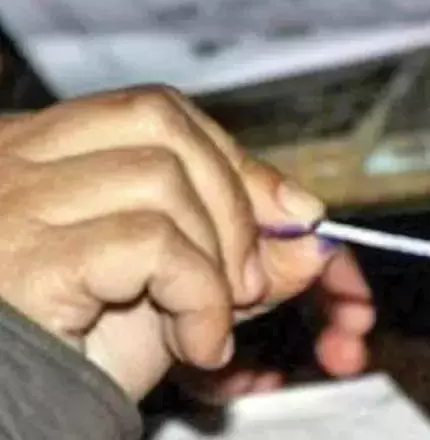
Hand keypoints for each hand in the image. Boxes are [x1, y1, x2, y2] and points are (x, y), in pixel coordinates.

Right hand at [0, 85, 371, 401]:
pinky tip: (195, 345)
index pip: (156, 112)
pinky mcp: (30, 258)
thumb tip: (310, 223)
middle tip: (251, 281)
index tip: (287, 209)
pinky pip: (152, 243)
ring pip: (161, 180)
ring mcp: (16, 205)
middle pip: (160, 123)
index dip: (232, 158)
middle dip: (235, 203)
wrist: (29, 419)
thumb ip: (242, 245)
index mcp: (47, 153)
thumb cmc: (86, 350)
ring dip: (217, 261)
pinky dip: (200, 298)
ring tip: (211, 323)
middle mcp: (18, 163)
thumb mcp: (179, 281)